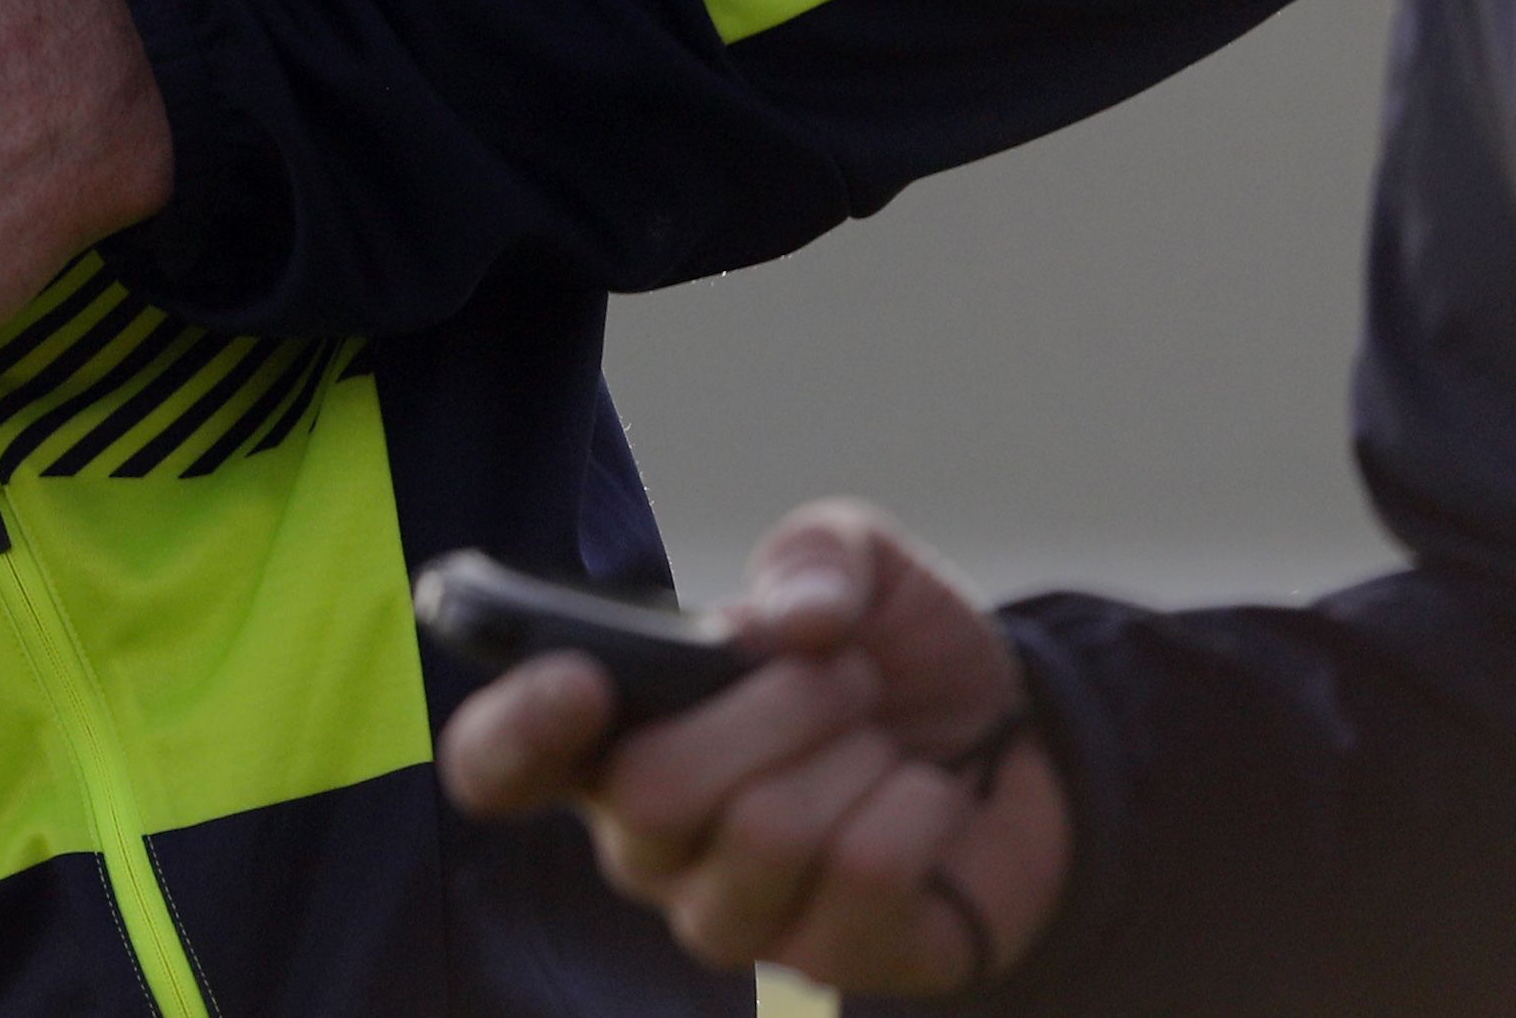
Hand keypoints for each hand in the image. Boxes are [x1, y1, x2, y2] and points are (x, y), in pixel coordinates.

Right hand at [438, 502, 1068, 996]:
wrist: (1020, 752)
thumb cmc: (896, 659)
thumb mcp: (862, 570)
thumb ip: (817, 556)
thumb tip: (791, 622)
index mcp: (608, 736)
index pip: (495, 766)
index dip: (515, 732)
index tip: (581, 680)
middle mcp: (643, 839)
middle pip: (651, 791)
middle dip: (778, 706)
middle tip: (846, 676)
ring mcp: (728, 912)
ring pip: (764, 832)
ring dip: (855, 754)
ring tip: (882, 737)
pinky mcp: (824, 961)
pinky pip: (864, 873)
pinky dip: (918, 806)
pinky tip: (925, 797)